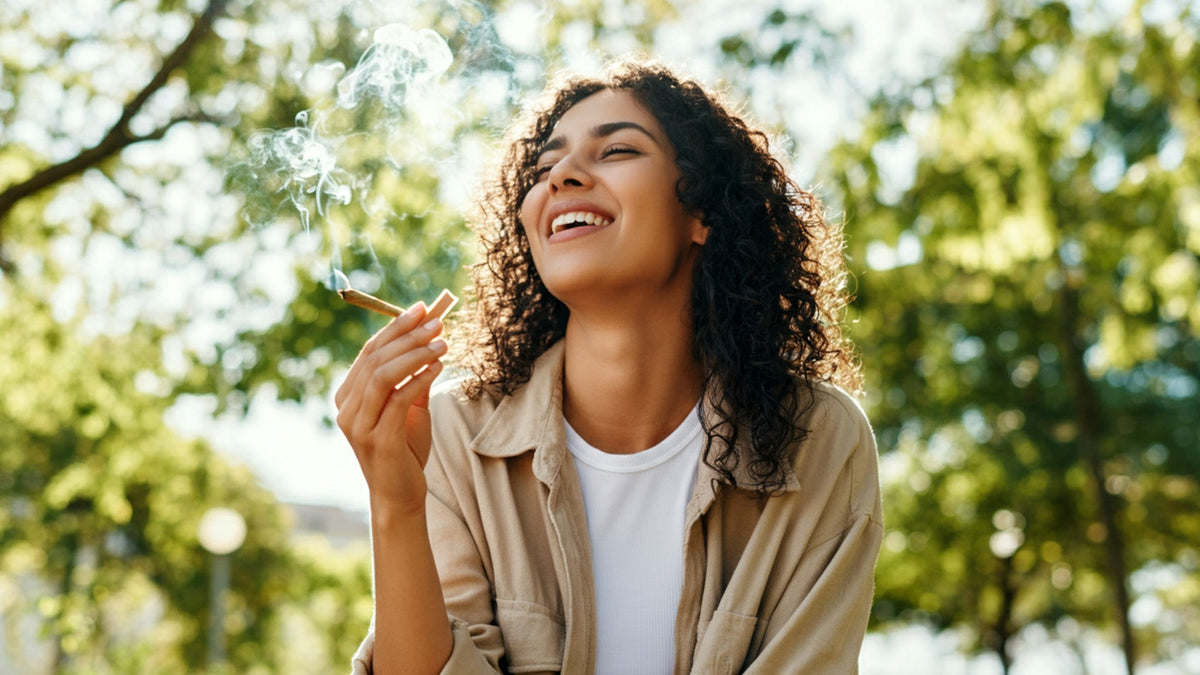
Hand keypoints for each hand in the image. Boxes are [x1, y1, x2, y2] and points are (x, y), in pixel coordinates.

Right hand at [335, 302, 447, 514]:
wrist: (401, 494)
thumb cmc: (405, 448)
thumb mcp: (409, 406)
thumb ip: (413, 374)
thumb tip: (431, 334)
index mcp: (348, 396)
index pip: (371, 351)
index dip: (396, 327)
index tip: (423, 308)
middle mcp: (346, 408)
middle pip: (375, 358)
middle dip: (408, 335)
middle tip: (437, 321)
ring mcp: (357, 425)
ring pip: (383, 374)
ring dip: (415, 353)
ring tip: (443, 342)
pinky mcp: (377, 439)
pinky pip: (398, 399)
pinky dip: (419, 378)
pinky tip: (439, 367)